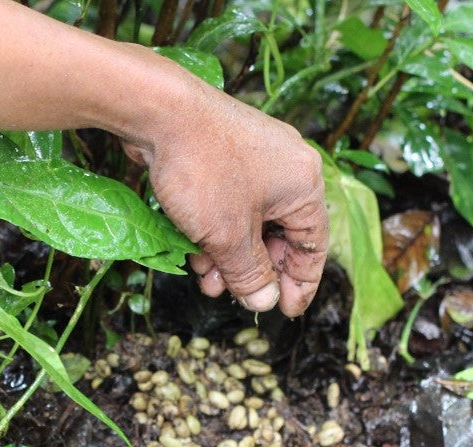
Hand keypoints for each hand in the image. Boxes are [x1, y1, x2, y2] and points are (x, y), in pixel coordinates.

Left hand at [125, 85, 327, 314]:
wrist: (159, 110)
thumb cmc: (203, 171)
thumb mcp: (228, 236)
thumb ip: (249, 273)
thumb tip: (264, 301)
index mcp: (303, 185)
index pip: (313, 246)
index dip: (300, 283)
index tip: (287, 311)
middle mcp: (287, 167)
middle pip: (280, 235)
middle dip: (253, 271)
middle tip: (234, 297)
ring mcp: (255, 157)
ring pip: (250, 222)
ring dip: (229, 256)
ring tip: (207, 280)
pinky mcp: (226, 153)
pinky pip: (230, 203)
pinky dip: (216, 230)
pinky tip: (195, 252)